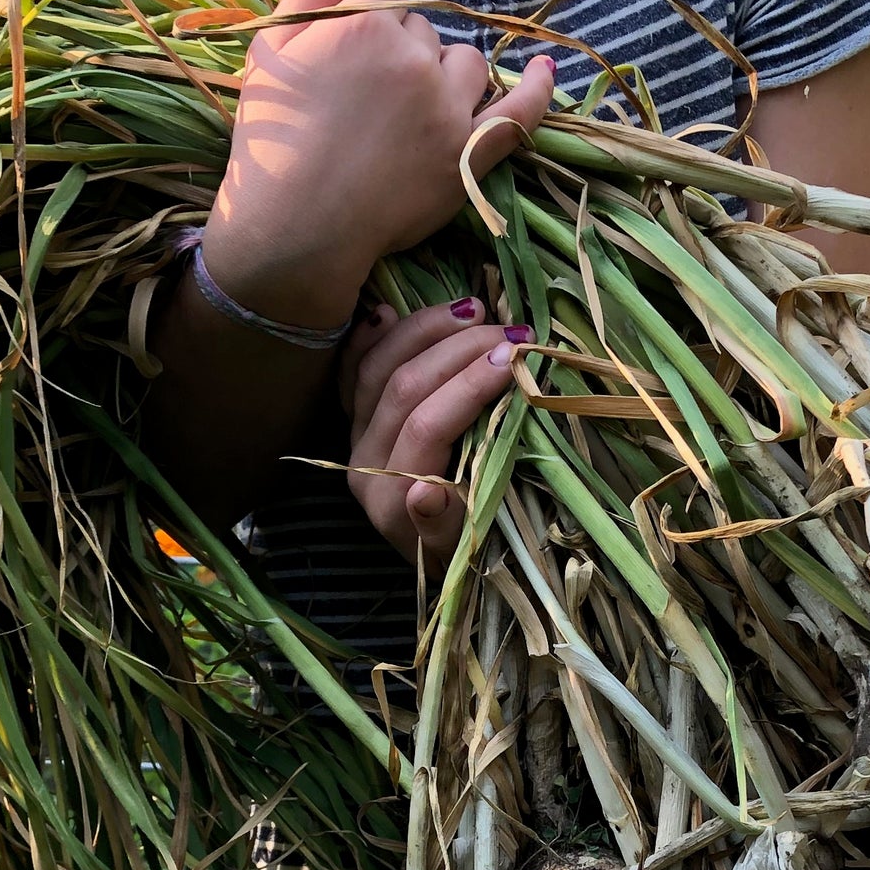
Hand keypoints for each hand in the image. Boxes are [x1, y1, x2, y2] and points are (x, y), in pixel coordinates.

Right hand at [200, 0, 554, 331]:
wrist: (294, 223)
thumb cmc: (272, 140)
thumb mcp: (270, 50)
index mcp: (365, 25)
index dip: (366, 24)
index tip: (348, 60)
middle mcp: (414, 60)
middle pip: (424, 31)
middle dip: (403, 51)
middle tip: (370, 98)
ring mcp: (446, 109)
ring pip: (466, 64)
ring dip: (448, 71)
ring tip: (417, 105)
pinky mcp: (466, 156)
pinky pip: (517, 115)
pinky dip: (536, 91)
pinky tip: (544, 71)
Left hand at [342, 298, 532, 565]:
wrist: (435, 559)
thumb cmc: (464, 552)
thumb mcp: (463, 551)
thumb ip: (446, 524)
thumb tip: (426, 493)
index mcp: (388, 498)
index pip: (426, 426)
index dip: (469, 386)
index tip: (516, 358)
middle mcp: (362, 465)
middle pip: (402, 388)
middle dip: (458, 351)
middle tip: (512, 332)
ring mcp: (354, 437)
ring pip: (376, 368)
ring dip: (425, 330)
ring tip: (475, 311)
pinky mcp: (353, 420)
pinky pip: (353, 369)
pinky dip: (371, 337)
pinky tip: (389, 310)